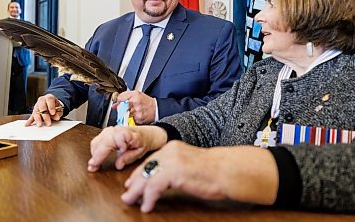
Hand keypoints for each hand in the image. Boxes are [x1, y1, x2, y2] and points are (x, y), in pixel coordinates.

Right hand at [25, 94, 62, 126]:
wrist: (51, 105)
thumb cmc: (55, 106)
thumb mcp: (59, 109)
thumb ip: (58, 113)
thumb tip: (56, 117)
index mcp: (49, 97)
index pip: (49, 99)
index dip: (51, 106)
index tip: (53, 113)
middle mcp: (42, 100)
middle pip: (42, 107)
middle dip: (45, 116)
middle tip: (48, 123)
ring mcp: (37, 106)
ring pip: (36, 112)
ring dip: (38, 119)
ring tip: (39, 125)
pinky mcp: (34, 112)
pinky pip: (31, 116)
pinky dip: (29, 121)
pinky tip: (27, 124)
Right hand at [87, 126, 166, 171]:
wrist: (146, 135)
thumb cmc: (143, 142)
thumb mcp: (139, 152)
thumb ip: (128, 158)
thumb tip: (118, 165)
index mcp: (125, 133)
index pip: (110, 141)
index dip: (103, 152)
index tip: (99, 163)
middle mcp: (116, 129)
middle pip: (101, 142)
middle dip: (95, 156)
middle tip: (93, 167)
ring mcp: (110, 130)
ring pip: (96, 141)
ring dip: (94, 153)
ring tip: (94, 165)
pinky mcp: (107, 132)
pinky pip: (97, 140)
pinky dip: (95, 150)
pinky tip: (96, 158)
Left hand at [115, 91, 155, 123]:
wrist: (156, 109)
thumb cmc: (146, 102)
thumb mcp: (136, 94)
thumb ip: (124, 97)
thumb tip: (115, 104)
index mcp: (134, 95)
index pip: (120, 98)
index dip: (119, 102)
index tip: (120, 104)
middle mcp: (135, 102)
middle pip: (121, 107)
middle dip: (122, 109)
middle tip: (126, 109)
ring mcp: (136, 111)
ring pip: (124, 115)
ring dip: (126, 115)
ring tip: (132, 113)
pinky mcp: (138, 119)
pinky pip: (130, 120)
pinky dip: (131, 120)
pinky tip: (135, 117)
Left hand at [121, 143, 278, 212]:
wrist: (228, 170)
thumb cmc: (214, 171)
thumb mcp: (189, 165)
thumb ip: (175, 168)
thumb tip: (161, 180)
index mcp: (173, 148)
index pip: (150, 160)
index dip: (139, 173)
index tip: (131, 182)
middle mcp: (170, 151)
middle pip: (146, 168)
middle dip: (135, 183)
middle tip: (127, 195)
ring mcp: (172, 161)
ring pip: (146, 177)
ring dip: (137, 191)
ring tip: (131, 201)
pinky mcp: (175, 172)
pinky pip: (154, 186)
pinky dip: (148, 198)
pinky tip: (147, 206)